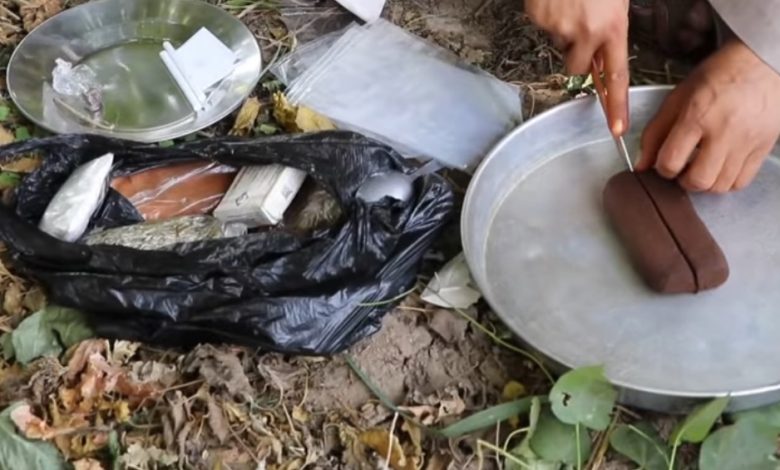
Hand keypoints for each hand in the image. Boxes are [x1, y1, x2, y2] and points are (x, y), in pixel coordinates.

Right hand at [525, 0, 629, 134]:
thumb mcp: (615, 2)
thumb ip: (610, 30)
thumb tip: (598, 60)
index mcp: (612, 26)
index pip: (618, 75)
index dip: (617, 104)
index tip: (617, 128)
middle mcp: (586, 31)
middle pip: (578, 67)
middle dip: (577, 55)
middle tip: (579, 26)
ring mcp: (559, 26)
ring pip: (559, 43)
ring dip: (563, 29)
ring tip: (568, 3)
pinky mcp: (538, 18)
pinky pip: (542, 26)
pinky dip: (547, 15)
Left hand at [637, 39, 779, 192]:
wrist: (763, 63)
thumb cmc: (718, 76)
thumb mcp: (678, 97)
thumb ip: (655, 132)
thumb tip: (642, 164)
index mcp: (697, 115)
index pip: (670, 162)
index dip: (662, 168)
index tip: (664, 162)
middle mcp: (724, 131)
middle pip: (698, 181)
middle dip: (684, 180)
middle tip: (683, 168)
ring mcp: (747, 142)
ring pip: (720, 186)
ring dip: (705, 183)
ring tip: (702, 165)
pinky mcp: (764, 148)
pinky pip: (741, 181)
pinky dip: (727, 181)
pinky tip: (720, 166)